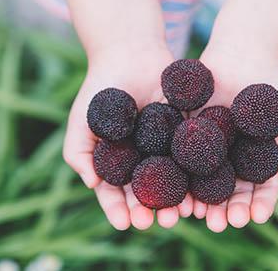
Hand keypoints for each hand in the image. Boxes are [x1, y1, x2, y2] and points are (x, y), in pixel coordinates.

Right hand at [63, 43, 193, 229]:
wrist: (129, 54)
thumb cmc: (100, 88)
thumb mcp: (82, 121)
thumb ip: (79, 153)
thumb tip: (92, 185)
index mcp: (118, 162)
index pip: (117, 193)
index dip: (119, 209)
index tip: (124, 223)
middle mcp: (143, 159)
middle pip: (147, 192)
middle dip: (149, 210)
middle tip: (154, 223)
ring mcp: (166, 148)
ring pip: (172, 180)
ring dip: (175, 200)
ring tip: (178, 213)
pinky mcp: (187, 133)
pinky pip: (192, 157)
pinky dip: (195, 174)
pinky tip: (198, 187)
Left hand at [190, 46, 277, 231]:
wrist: (245, 55)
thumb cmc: (274, 87)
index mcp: (254, 162)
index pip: (257, 190)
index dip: (257, 205)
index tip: (255, 217)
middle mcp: (229, 160)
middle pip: (227, 191)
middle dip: (225, 210)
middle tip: (220, 224)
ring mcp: (206, 148)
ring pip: (202, 180)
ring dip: (199, 200)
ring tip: (197, 215)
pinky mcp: (185, 134)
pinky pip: (180, 156)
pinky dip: (178, 173)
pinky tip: (176, 186)